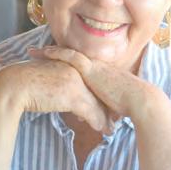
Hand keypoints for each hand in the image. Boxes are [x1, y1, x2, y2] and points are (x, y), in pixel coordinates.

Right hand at [0, 59, 111, 132]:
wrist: (14, 85)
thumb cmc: (25, 85)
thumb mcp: (48, 82)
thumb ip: (60, 87)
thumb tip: (68, 100)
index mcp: (70, 65)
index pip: (90, 84)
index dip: (98, 98)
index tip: (104, 110)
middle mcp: (76, 71)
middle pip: (96, 93)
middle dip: (105, 109)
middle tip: (112, 122)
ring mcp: (75, 82)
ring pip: (96, 104)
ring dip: (103, 119)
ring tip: (108, 130)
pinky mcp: (72, 95)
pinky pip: (90, 111)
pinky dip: (96, 122)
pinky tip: (99, 130)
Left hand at [28, 46, 154, 120]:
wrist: (138, 100)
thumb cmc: (127, 107)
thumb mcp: (106, 108)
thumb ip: (93, 110)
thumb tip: (82, 118)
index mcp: (98, 74)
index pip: (75, 65)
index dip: (60, 62)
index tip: (47, 61)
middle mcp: (95, 66)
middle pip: (67, 57)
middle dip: (49, 54)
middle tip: (33, 52)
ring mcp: (93, 66)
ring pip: (66, 54)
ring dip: (48, 52)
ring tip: (31, 51)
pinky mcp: (92, 69)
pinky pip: (71, 57)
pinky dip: (57, 54)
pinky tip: (44, 52)